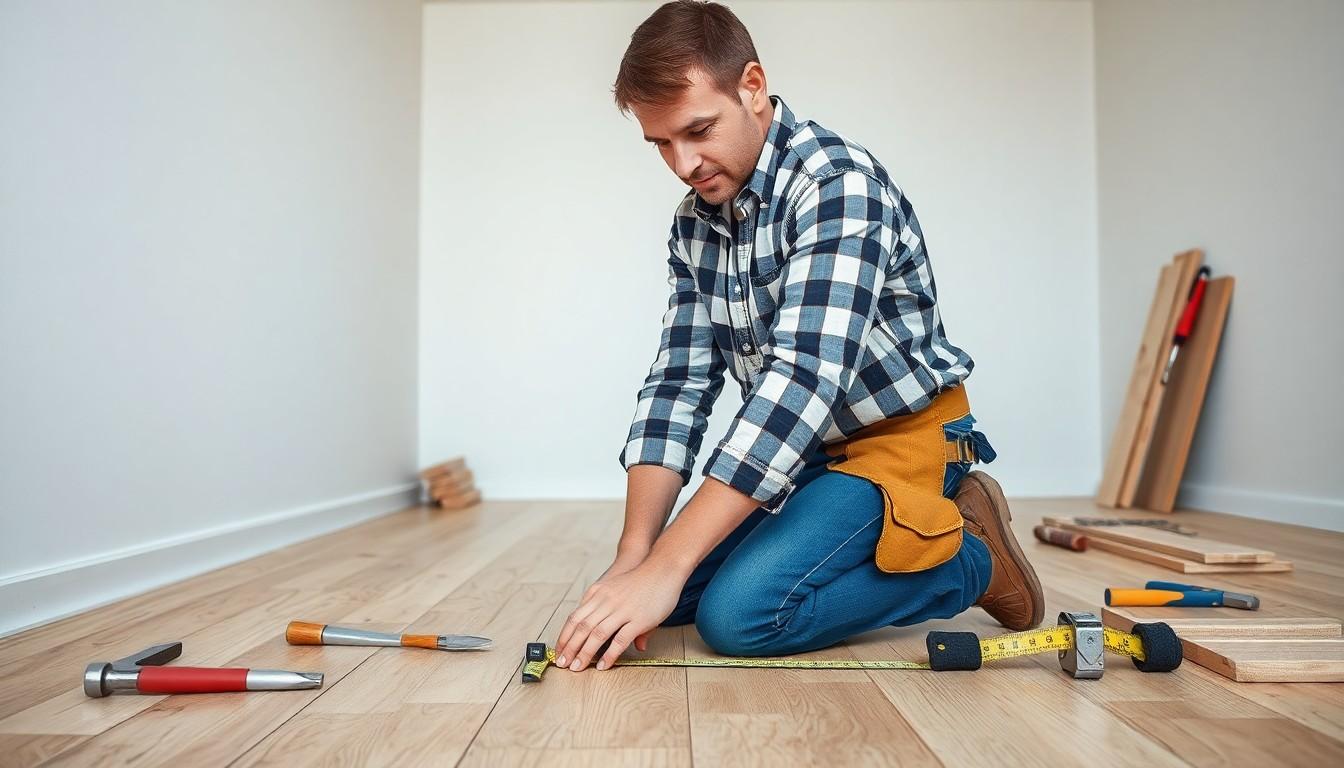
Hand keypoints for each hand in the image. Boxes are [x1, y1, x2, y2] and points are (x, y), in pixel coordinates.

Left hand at [553, 559, 684, 671]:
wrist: (662, 567)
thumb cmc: (640, 580)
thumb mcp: (615, 589)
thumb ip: (607, 609)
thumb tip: (602, 624)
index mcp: (598, 594)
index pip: (575, 617)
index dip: (565, 636)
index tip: (559, 651)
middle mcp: (607, 601)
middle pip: (582, 628)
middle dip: (570, 648)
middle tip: (562, 664)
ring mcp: (622, 610)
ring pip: (596, 635)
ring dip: (584, 653)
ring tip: (577, 668)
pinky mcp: (639, 619)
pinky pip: (620, 640)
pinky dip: (609, 654)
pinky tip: (603, 665)